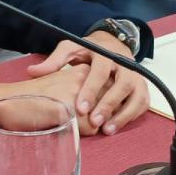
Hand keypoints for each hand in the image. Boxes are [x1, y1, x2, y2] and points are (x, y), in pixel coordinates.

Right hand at [0, 67, 103, 135]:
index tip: (82, 107)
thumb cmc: (33, 98)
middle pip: (110, 104)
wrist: (6, 102)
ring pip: (102, 117)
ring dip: (90, 124)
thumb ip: (84, 91)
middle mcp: (84, 78)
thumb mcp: (61, 86)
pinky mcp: (71, 111)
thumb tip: (106, 109)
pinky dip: (81, 133)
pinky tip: (64, 126)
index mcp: (83, 70)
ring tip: (69, 120)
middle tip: (75, 116)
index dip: (99, 104)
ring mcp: (79, 94)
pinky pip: (91, 129)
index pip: (110, 91)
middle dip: (99, 115)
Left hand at [26, 32, 149, 134]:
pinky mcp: (142, 87)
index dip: (91, 90)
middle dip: (108, 105)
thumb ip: (54, 60)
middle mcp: (125, 64)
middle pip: (122, 85)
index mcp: (105, 53)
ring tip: (107, 130)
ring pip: (136, 95)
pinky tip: (116, 126)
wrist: (113, 43)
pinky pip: (142, 103)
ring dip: (123, 114)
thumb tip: (32, 71)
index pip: (100, 72)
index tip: (81, 108)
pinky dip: (132, 116)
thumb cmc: (89, 50)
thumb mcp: (72, 48)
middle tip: (94, 122)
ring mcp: (136, 76)